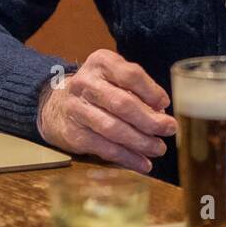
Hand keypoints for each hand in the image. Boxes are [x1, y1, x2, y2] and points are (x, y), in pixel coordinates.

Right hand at [36, 49, 176, 173]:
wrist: (56, 104)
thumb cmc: (98, 89)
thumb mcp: (115, 77)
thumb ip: (138, 90)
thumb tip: (161, 113)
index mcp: (101, 63)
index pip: (130, 74)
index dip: (150, 91)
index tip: (165, 104)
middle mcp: (85, 83)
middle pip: (122, 103)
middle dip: (149, 120)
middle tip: (169, 129)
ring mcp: (76, 109)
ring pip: (113, 128)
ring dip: (140, 142)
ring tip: (159, 148)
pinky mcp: (73, 134)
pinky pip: (104, 148)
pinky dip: (127, 158)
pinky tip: (143, 163)